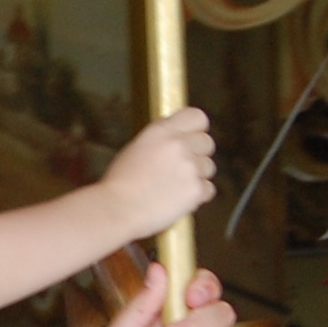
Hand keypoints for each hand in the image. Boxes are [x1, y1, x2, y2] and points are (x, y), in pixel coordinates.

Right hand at [97, 109, 217, 238]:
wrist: (118, 209)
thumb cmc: (120, 183)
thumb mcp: (136, 146)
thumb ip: (161, 137)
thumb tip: (176, 134)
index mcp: (161, 131)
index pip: (197, 117)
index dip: (196, 129)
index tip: (190, 138)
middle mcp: (179, 145)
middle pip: (207, 142)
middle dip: (198, 154)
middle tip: (181, 167)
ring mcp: (190, 167)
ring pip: (209, 167)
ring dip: (197, 176)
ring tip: (175, 186)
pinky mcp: (196, 190)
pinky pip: (208, 189)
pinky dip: (197, 196)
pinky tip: (178, 198)